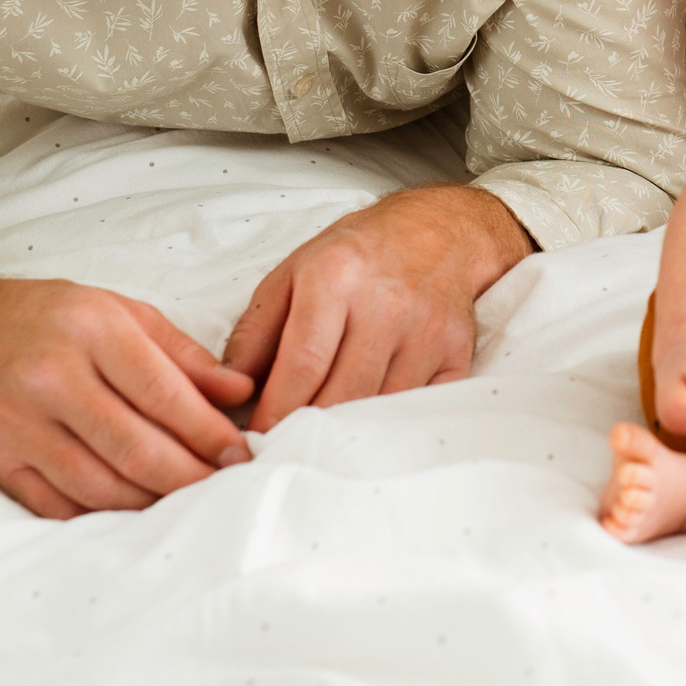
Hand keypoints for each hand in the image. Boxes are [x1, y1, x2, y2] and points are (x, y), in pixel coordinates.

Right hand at [0, 269, 255, 519]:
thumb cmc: (50, 318)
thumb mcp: (121, 312)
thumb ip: (183, 354)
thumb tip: (242, 392)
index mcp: (90, 331)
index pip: (161, 393)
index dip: (206, 431)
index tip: (239, 453)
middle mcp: (51, 378)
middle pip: (133, 446)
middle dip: (188, 475)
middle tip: (224, 486)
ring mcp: (19, 424)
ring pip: (99, 484)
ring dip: (151, 501)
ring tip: (188, 501)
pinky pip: (59, 504)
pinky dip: (103, 514)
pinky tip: (136, 510)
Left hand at [224, 183, 533, 431]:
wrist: (436, 233)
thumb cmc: (353, 257)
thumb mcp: (291, 276)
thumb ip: (255, 332)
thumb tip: (228, 391)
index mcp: (335, 278)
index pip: (302, 366)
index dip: (275, 413)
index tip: (256, 440)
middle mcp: (386, 304)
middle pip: (341, 395)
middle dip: (306, 431)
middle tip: (283, 451)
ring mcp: (427, 330)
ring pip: (379, 408)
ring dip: (346, 433)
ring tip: (321, 443)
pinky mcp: (457, 351)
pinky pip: (418, 406)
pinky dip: (390, 424)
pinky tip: (368, 426)